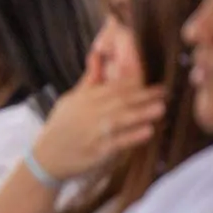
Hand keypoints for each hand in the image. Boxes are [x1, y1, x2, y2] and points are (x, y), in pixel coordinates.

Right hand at [33, 52, 166, 181]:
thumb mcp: (71, 100)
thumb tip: (98, 55)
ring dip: (142, 113)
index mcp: (85, 99)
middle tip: (165, 93)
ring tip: (160, 109)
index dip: (135, 84)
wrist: (47, 156)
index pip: (113, 88)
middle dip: (144, 97)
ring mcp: (94, 132)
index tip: (156, 84)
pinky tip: (147, 132)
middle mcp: (90, 113)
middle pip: (120, 101)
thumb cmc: (61, 125)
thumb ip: (90, 80)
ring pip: (121, 120)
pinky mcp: (97, 151)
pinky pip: (117, 142)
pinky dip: (132, 136)